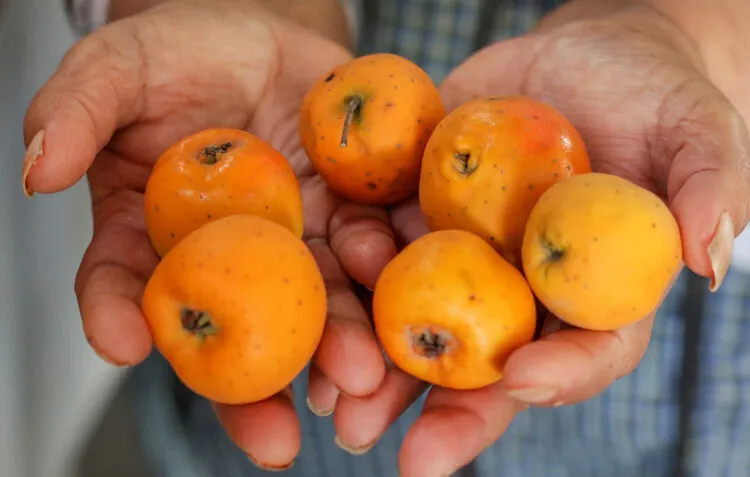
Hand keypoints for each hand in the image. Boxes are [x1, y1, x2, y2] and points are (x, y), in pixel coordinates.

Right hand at [22, 0, 395, 469]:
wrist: (266, 37)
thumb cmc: (181, 54)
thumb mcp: (119, 68)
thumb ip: (79, 109)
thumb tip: (36, 169)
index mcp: (154, 233)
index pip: (122, 284)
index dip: (115, 316)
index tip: (122, 345)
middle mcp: (226, 257)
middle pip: (233, 329)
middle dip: (255, 388)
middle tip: (276, 438)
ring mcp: (295, 241)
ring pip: (313, 304)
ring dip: (337, 348)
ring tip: (357, 382)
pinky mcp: (351, 214)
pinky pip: (371, 247)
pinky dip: (383, 276)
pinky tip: (395, 305)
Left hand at [367, 5, 749, 476]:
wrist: (582, 61)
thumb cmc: (654, 100)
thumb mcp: (696, 129)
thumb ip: (708, 185)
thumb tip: (709, 253)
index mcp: (593, 295)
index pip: (584, 353)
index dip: (557, 374)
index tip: (519, 379)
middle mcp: (522, 290)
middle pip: (486, 363)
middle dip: (442, 408)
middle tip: (399, 452)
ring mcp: (465, 255)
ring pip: (417, 318)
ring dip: (373, 360)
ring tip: (334, 391)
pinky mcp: (419, 210)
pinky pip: (380, 243)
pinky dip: (348, 267)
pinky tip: (317, 289)